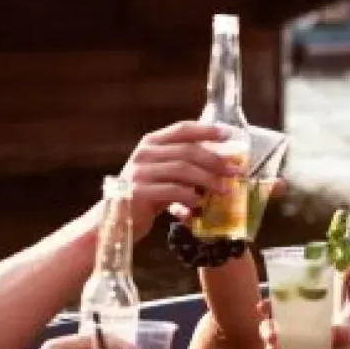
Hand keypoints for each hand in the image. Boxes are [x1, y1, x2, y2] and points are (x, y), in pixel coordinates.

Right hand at [121, 122, 238, 231]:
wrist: (116, 219)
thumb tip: (222, 162)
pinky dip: (189, 196)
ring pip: (182, 169)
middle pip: (187, 150)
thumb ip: (183, 165)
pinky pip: (171, 191)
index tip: (228, 135)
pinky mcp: (138, 192)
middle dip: (214, 160)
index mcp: (151, 143)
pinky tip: (199, 203)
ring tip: (224, 190)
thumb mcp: (163, 175)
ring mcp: (139, 172)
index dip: (207, 130)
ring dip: (207, 180)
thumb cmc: (146, 196)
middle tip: (233, 171)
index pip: (182, 129)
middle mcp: (144, 154)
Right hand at [259, 301, 349, 348]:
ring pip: (269, 347)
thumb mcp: (342, 338)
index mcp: (298, 321)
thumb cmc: (337, 348)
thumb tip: (335, 331)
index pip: (280, 309)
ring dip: (269, 348)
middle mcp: (287, 334)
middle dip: (267, 329)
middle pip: (268, 327)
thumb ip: (340, 334)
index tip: (263, 306)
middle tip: (272, 335)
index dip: (269, 305)